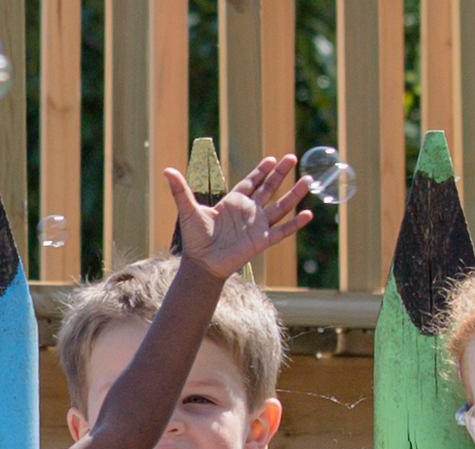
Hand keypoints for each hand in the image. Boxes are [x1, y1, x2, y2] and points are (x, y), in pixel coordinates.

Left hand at [169, 155, 314, 280]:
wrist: (202, 264)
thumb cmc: (195, 239)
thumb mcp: (188, 210)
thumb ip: (180, 190)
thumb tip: (166, 170)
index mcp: (233, 202)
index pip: (251, 182)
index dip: (261, 170)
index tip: (272, 159)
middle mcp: (248, 212)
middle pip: (269, 188)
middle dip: (281, 173)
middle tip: (292, 157)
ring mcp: (257, 225)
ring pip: (281, 206)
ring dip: (294, 194)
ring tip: (308, 181)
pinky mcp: (262, 240)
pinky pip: (282, 230)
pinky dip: (295, 223)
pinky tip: (307, 214)